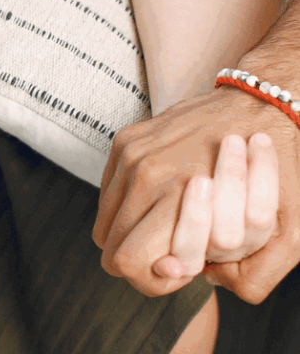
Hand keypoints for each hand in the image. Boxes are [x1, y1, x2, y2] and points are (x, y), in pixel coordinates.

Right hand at [93, 86, 299, 300]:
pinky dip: (127, 204)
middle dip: (141, 258)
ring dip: (130, 230)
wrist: (259, 106)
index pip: (128, 261)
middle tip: (175, 249)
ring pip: (104, 219)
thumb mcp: (285, 235)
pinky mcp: (125, 140)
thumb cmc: (276, 171)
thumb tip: (200, 278)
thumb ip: (252, 277)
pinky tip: (159, 198)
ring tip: (167, 223)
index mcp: (180, 198)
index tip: (179, 268)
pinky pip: (107, 190)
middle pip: (109, 245)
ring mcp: (131, 154)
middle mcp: (145, 174)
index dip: (150, 279)